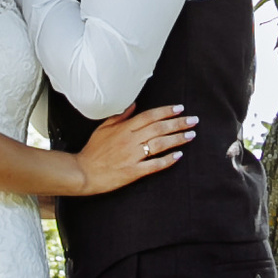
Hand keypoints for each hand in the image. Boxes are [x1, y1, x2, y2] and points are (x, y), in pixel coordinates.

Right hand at [70, 104, 194, 196]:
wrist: (83, 172)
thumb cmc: (93, 150)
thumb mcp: (103, 128)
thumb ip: (120, 116)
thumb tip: (134, 105)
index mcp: (124, 128)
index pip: (149, 116)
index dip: (166, 111)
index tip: (180, 108)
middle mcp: (130, 140)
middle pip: (159, 128)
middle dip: (178, 123)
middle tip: (194, 120)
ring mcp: (132, 156)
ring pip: (159, 144)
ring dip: (177, 139)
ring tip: (191, 135)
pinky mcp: (133, 171)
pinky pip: (154, 165)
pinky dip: (167, 160)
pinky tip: (178, 156)